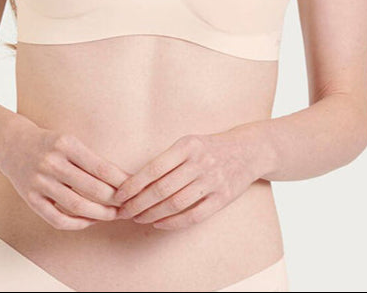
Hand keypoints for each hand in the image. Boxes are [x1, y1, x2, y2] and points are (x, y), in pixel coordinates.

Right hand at [0, 117, 130, 229]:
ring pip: (77, 205)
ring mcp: (39, 181)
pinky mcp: (30, 198)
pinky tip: (89, 221)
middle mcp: (52, 162)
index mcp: (66, 144)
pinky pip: (57, 218)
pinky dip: (77, 223)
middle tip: (128, 205)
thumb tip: (122, 180)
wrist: (12, 144)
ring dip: (100, 214)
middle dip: (114, 200)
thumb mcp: (71, 141)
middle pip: (92, 188)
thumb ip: (92, 159)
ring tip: (113, 215)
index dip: (121, 181)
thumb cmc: (50, 143)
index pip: (101, 167)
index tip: (134, 188)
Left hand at [112, 126, 262, 229]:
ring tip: (138, 218)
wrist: (248, 150)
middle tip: (123, 212)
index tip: (118, 195)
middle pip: (162, 189)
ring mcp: (213, 181)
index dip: (134, 184)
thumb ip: (167, 159)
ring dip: (152, 214)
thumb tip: (135, 181)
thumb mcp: (189, 143)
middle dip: (138, 203)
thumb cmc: (209, 148)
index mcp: (188, 145)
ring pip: (176, 204)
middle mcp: (200, 162)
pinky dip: (173, 222)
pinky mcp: (223, 198)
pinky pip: (194, 215)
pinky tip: (159, 224)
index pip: (154, 168)